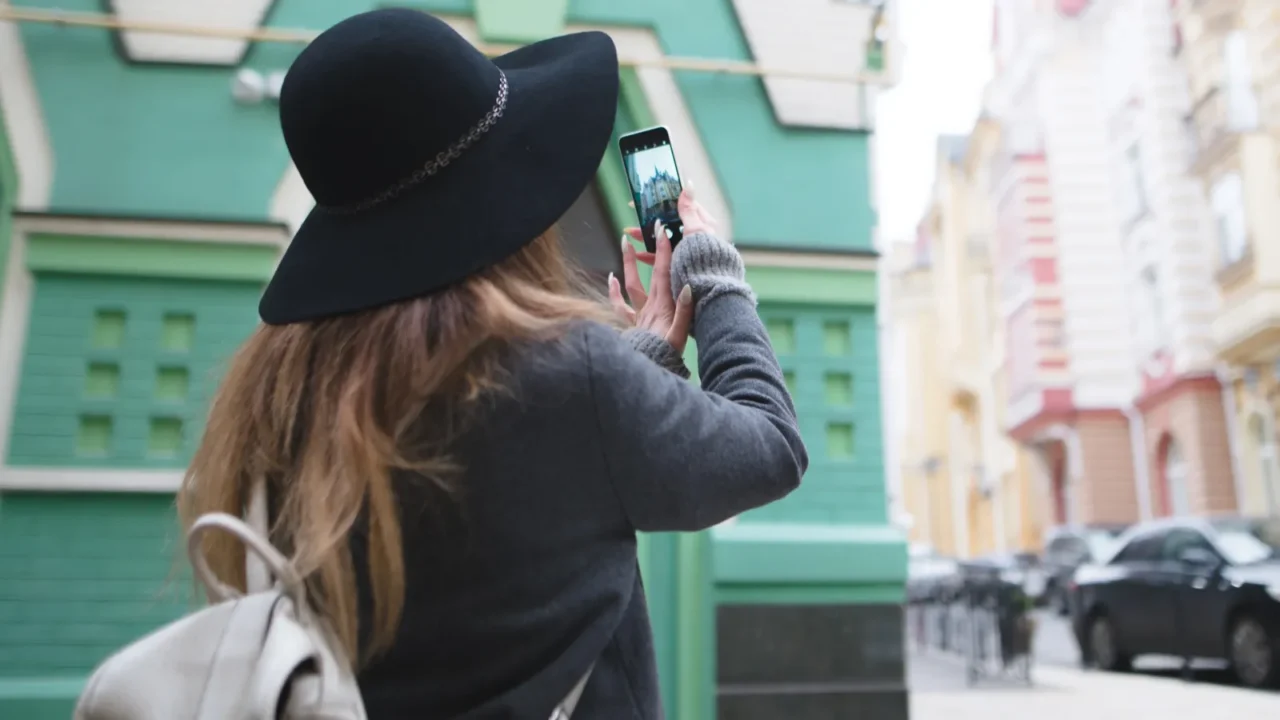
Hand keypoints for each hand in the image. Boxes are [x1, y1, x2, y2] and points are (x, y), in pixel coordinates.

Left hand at [608, 220, 693, 353]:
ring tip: (625, 244)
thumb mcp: (682, 334)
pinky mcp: (634, 324)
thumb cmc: (667, 355)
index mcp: (665, 305)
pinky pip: (620, 306)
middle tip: (651, 227)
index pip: (664, 271)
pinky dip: (614, 291)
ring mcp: (641, 314)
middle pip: (650, 272)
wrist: (650, 371)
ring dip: (629, 263)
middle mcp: (652, 306)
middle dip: (653, 248)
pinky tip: (611, 278)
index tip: (662, 229)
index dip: (664, 249)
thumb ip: (685, 311)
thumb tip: (686, 286)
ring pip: (632, 284)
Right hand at [624, 185, 720, 264]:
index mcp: (702, 223)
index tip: (646, 199)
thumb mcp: (695, 229)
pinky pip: (663, 257)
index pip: (681, 206)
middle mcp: (695, 236)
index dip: (664, 201)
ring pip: (664, 240)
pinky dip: (651, 255)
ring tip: (630, 234)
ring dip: (647, 237)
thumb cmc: (705, 256)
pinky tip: (637, 255)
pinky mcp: (681, 264)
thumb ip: (689, 210)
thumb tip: (689, 184)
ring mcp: (688, 250)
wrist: (709, 286)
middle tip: (634, 218)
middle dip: (650, 222)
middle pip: (670, 224)